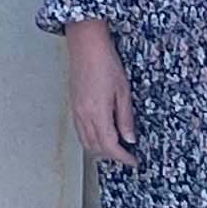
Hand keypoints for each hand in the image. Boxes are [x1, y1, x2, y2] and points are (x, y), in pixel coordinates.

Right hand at [63, 20, 137, 170]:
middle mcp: (83, 116)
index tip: (133, 161)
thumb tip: (129, 138)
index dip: (122, 157)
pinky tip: (101, 134)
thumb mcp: (123, 91)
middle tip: (127, 156)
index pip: (110, 145)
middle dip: (112, 156)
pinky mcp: (73, 106)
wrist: (86, 46)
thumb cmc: (105, 63)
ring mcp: (76, 111)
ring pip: (86, 141)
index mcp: (97, 113)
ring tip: (115, 148)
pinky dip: (91, 139)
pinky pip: (80, 131)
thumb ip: (125, 118)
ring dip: (100, 149)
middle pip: (96, 147)